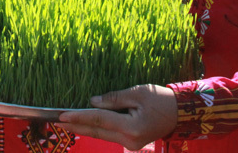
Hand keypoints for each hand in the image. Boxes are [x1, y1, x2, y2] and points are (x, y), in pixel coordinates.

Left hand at [57, 84, 177, 149]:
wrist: (179, 113)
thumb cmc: (161, 99)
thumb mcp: (137, 93)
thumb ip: (113, 98)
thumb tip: (92, 102)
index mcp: (132, 127)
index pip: (99, 120)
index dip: (80, 117)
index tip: (63, 116)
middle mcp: (129, 140)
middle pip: (97, 131)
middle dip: (77, 125)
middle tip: (58, 120)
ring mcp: (131, 144)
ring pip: (102, 135)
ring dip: (84, 128)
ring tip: (66, 122)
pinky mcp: (131, 142)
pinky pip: (110, 134)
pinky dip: (97, 128)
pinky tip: (84, 125)